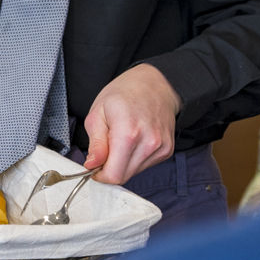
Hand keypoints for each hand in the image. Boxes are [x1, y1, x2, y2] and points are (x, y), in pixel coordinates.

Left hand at [82, 64, 180, 184]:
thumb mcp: (98, 112)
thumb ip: (95, 143)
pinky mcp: (167, 150)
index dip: (99, 175)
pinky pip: (145, 166)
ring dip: (122, 164)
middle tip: (106, 149)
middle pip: (123, 177)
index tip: (94, 166)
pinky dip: (135, 159)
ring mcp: (161, 148)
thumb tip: (92, 165)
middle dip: (110, 169)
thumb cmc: (124, 93)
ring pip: (133, 173)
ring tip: (121, 140)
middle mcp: (149, 143)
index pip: (113, 175)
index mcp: (128, 133)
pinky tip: (134, 141)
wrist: (156, 83)